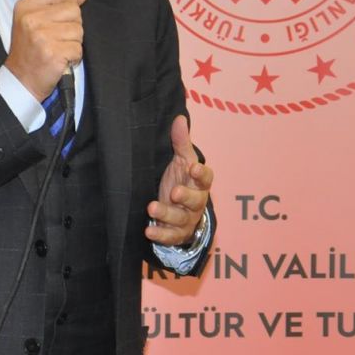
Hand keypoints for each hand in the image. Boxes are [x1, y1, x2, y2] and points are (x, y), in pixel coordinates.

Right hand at [4, 0, 87, 101]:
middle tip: (58, 37)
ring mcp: (42, 37)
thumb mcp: (35, 21)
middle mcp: (32, 19)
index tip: (64, 14)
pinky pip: (78, 48)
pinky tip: (61, 59)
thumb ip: (58, 5)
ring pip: (78, 30)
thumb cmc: (29, 50)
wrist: (21, 79)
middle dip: (72, 25)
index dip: (69, 0)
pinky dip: (74, 56)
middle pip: (73, 10)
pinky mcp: (53, 54)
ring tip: (58, 48)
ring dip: (73, 42)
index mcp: (26, 7)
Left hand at [147, 115, 212, 245]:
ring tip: (152, 208)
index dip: (201, 174)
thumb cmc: (180, 179)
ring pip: (181, 219)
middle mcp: (196, 201)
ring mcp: (187, 219)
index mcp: (198, 182)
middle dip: (186, 197)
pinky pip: (170, 236)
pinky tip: (148, 232)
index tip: (192, 168)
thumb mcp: (180, 161)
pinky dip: (160, 235)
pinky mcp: (176, 233)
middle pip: (196, 200)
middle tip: (174, 192)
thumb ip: (180, 142)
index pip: (206, 178)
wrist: (177, 208)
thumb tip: (179, 118)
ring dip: (167, 214)